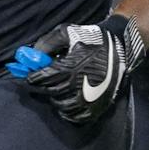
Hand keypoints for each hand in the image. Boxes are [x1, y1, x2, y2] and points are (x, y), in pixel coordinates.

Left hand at [7, 14, 144, 122]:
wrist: (120, 47)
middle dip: (41, 87)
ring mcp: (88, 98)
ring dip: (54, 99)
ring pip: (61, 106)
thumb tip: (31, 55)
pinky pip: (75, 116)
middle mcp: (79, 84)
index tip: (28, 76)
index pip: (42, 78)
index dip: (32, 77)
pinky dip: (67, 112)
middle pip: (50, 92)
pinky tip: (66, 101)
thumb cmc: (90, 38)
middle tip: (38, 83)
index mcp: (71, 66)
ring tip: (55, 90)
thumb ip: (46, 43)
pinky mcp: (96, 107)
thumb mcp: (67, 32)